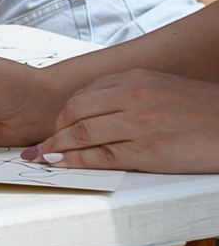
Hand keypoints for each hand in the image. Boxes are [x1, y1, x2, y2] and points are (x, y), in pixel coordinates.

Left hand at [26, 70, 218, 172]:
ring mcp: (140, 125)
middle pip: (74, 113)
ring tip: (45, 158)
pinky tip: (65, 166)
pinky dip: (77, 162)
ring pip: (82, 135)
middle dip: (54, 131)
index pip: (82, 95)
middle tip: (45, 146)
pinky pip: (102, 157)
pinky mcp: (150, 152)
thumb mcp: (161, 87)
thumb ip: (128, 93)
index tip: (53, 127)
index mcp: (135, 79)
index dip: (61, 114)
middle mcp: (134, 97)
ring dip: (57, 149)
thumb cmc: (201, 111)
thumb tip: (94, 107)